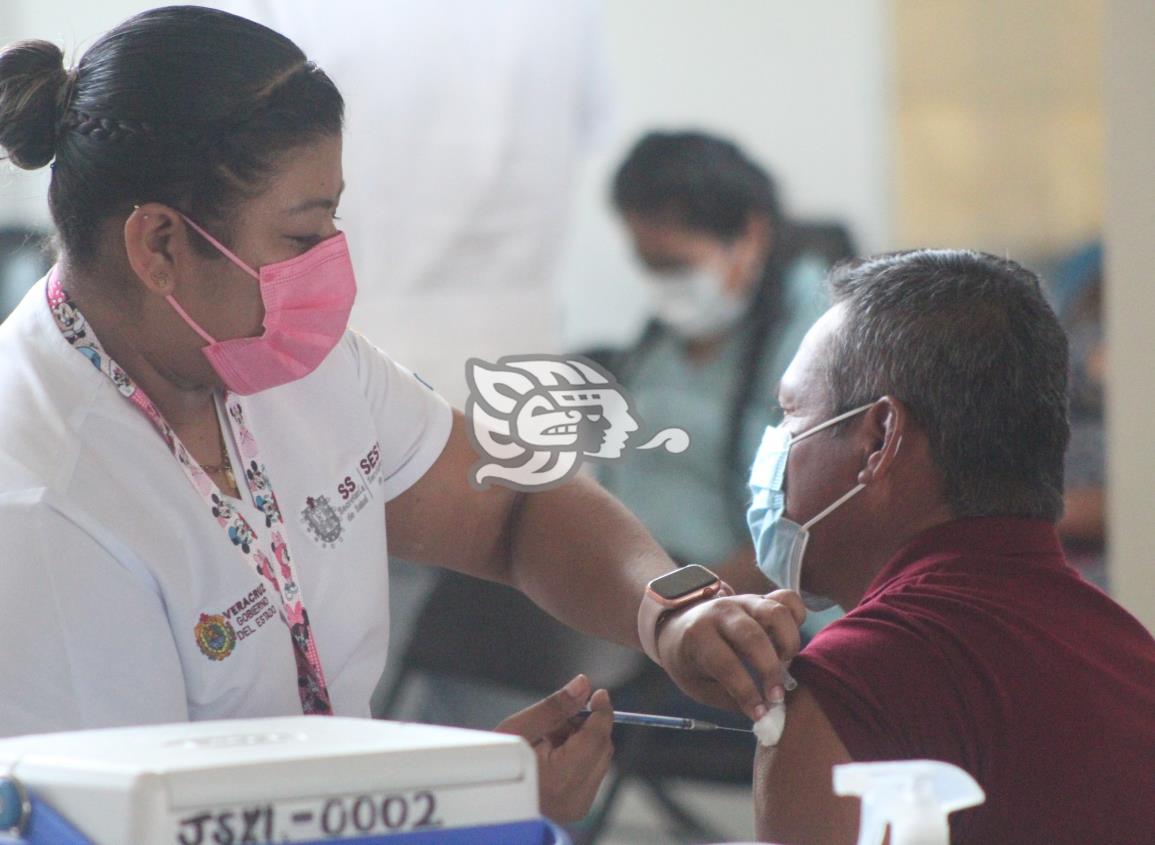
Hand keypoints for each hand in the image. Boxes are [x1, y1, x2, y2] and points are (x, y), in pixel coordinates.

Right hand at [494, 674, 613, 821]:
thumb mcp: (519, 728)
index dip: (602, 712)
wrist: (483, 800)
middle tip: (558, 718)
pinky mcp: (576, 808)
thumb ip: (555, 707)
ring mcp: (578, 807)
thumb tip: (583, 685)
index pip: (597, 738)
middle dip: (587, 727)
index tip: (598, 694)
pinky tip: (552, 754)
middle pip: (601, 749)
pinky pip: (589, 774)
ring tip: (548, 739)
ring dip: (582, 741)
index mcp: (561, 779)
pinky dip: (578, 757)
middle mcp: (575, 798)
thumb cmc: (494, 766)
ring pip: (598, 760)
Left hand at [655, 589, 805, 720]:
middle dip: (769, 670)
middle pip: (753, 636)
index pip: (725, 663)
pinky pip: (787, 598)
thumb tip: (766, 715)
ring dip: (788, 643)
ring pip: (776, 611)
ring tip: (786, 665)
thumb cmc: (689, 661)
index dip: (745, 691)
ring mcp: (743, 601)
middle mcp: (721, 612)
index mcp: (698, 635)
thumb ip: (729, 699)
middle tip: (777, 696)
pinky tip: (789, 640)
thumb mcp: (697, 686)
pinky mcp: (760, 598)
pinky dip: (798, 616)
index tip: (759, 713)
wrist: (678, 625)